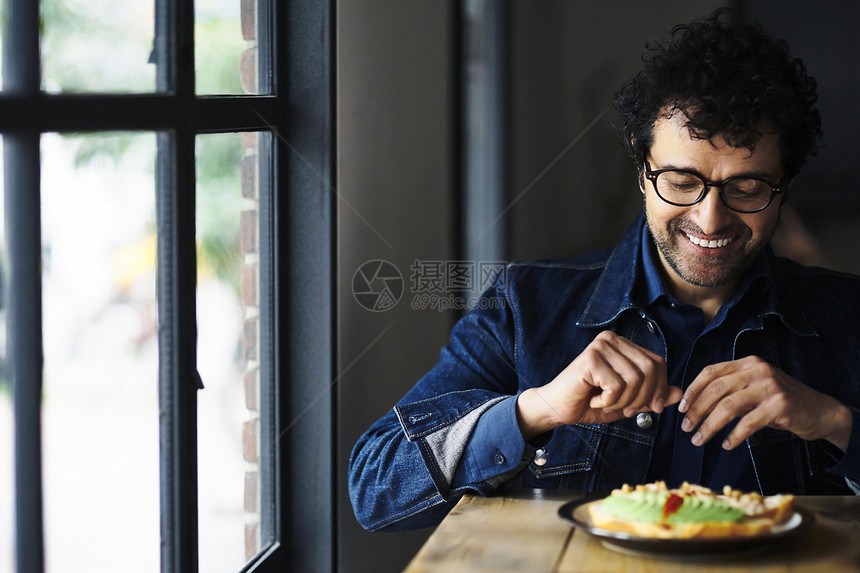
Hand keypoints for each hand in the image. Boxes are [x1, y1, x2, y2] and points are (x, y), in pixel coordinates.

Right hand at [516, 331, 681, 438]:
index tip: (650, 408)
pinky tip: (593, 398)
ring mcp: (600, 346)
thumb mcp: (628, 401)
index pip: (657, 362)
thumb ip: (652, 395)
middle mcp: (611, 339)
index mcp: (622, 344)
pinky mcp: (590, 358)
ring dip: (622, 401)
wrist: (557, 408)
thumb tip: (678, 392)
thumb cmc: (590, 402)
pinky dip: (608, 401)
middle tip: (625, 408)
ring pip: (634, 380)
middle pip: (649, 370)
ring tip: (604, 401)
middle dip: (642, 398)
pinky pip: (616, 386)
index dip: (659, 388)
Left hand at [679, 355, 851, 451]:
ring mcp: (769, 386)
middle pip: (716, 389)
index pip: (710, 372)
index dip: (693, 390)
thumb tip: (694, 405)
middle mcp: (757, 370)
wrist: (819, 411)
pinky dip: (734, 435)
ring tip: (699, 440)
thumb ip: (730, 391)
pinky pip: (748, 422)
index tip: (681, 408)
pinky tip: (726, 445)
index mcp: (747, 363)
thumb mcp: (753, 389)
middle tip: (686, 428)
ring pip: (728, 406)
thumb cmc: (779, 402)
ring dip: (710, 425)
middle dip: (697, 410)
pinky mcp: (779, 405)